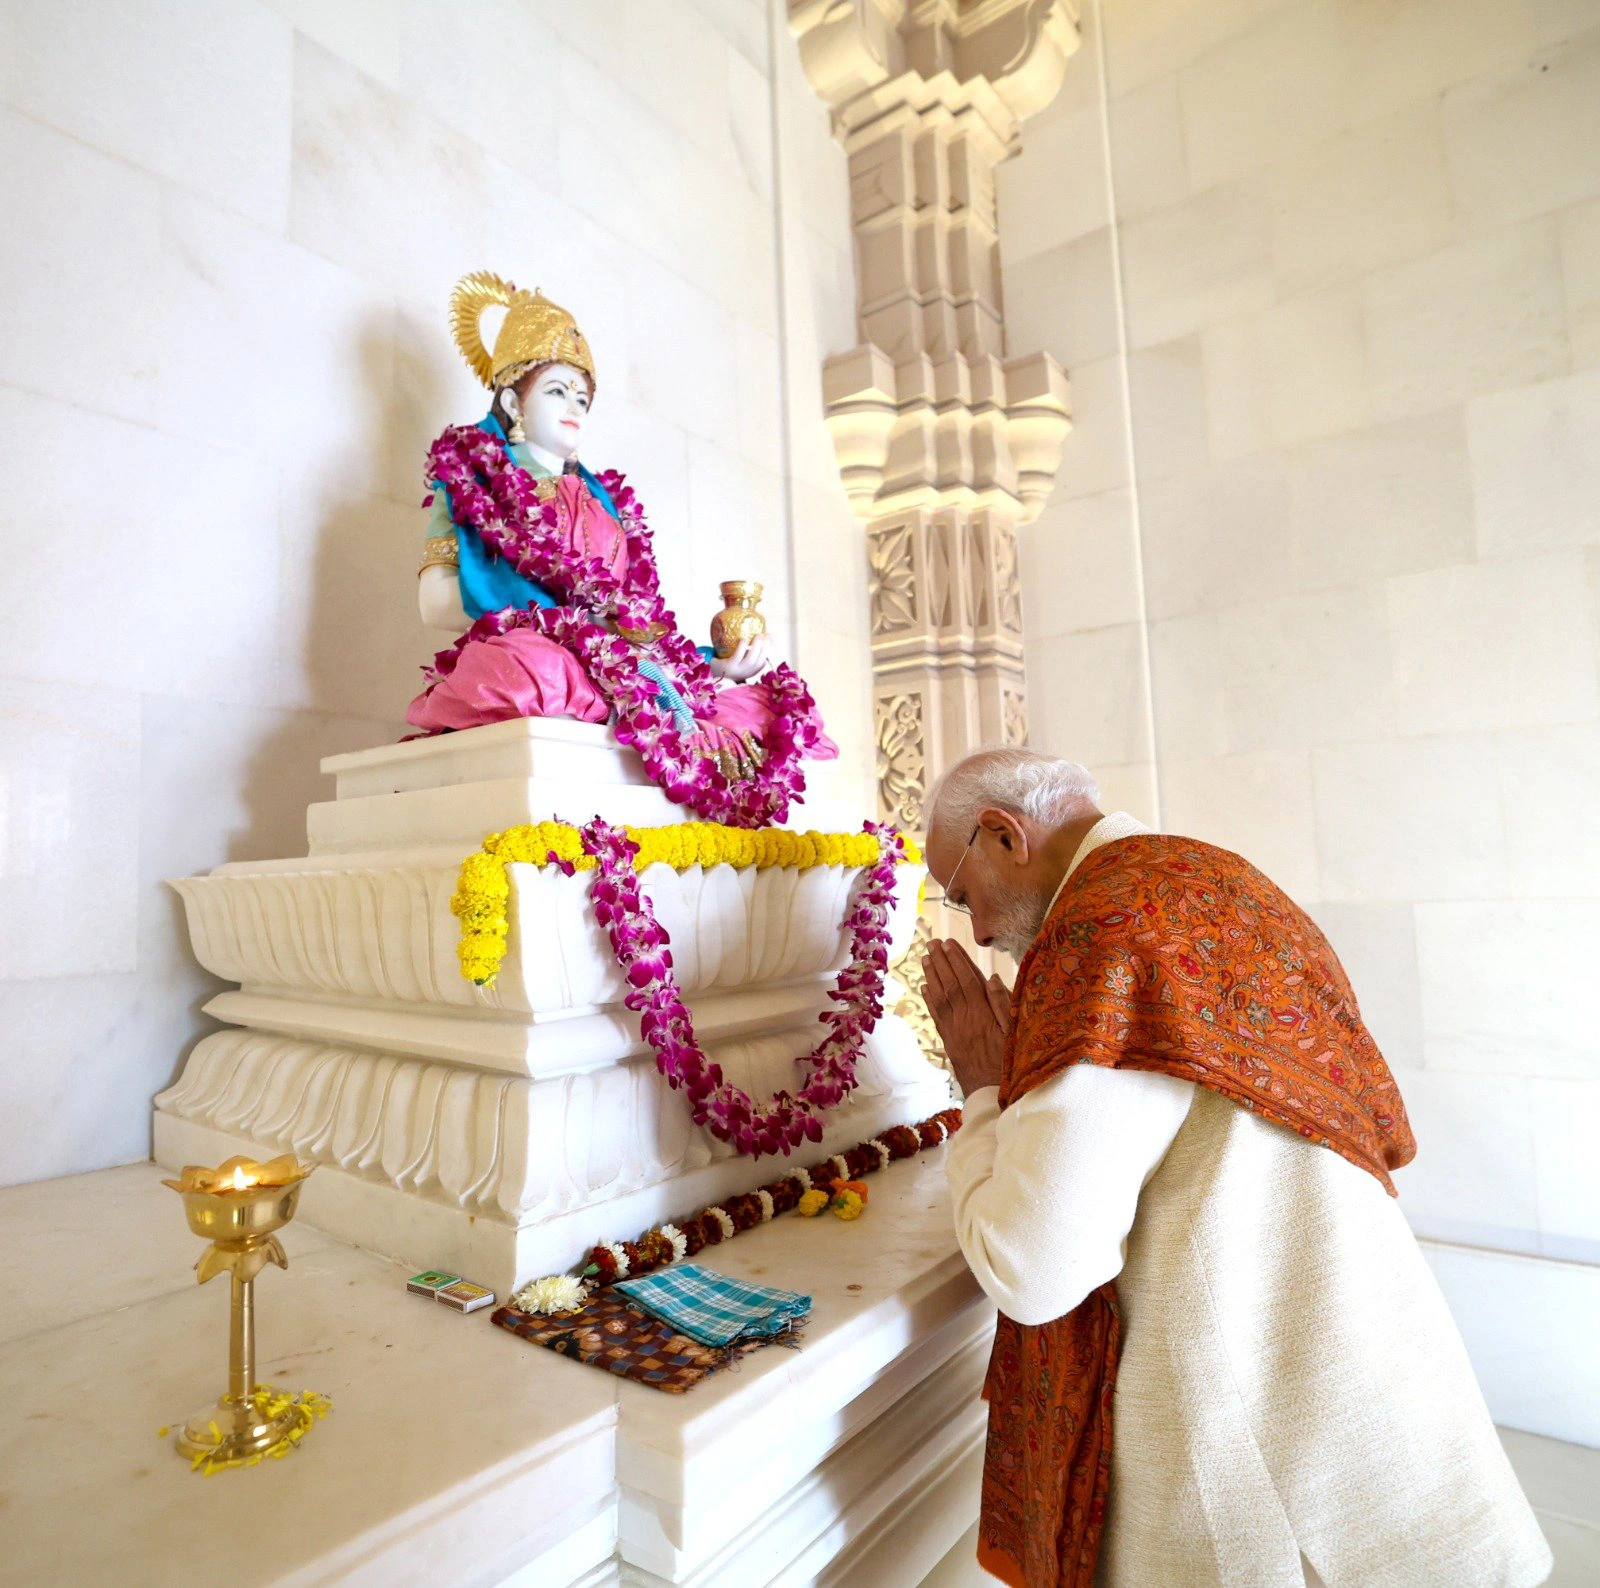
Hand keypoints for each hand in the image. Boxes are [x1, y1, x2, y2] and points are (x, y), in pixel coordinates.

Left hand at [708, 634, 771, 682]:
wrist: (711, 670)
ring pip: (751, 660)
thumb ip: (746, 651)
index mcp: (750, 671)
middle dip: (764, 647)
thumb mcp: (739, 659)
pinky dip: (742, 648)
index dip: (768, 650)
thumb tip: (756, 633)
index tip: (769, 639)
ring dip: (756, 647)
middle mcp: (745, 673)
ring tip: (757, 636)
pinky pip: (737, 657)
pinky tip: (743, 640)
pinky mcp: (729, 667)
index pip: (762, 662)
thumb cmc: (727, 662)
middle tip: (763, 635)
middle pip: (759, 661)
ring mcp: (737, 671)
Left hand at [922, 938, 1011, 1096]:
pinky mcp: (949, 1042)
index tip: (948, 943)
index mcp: (981, 1014)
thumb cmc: (1010, 1063)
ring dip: (931, 976)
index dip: (956, 960)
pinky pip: (936, 1016)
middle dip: (941, 962)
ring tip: (925, 958)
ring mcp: (954, 1030)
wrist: (992, 1095)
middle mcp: (964, 1019)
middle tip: (931, 943)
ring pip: (940, 998)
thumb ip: (1004, 1004)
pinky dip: (929, 1000)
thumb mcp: (1015, 1032)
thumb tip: (992, 977)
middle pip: (949, 985)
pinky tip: (924, 987)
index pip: (966, 980)